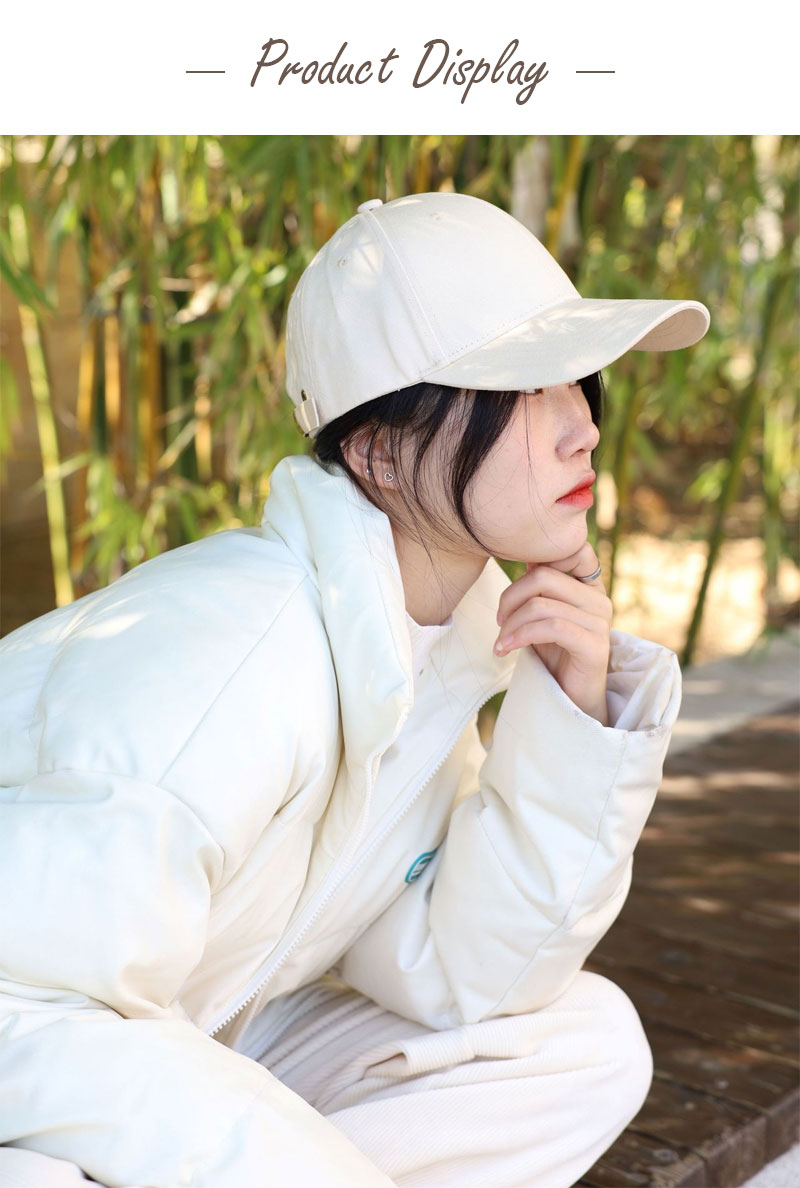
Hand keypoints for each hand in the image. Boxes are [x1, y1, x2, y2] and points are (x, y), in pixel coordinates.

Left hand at [494, 542, 612, 725]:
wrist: (570, 699)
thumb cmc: (554, 655)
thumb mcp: (541, 615)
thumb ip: (538, 586)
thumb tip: (524, 554)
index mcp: (589, 586)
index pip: (572, 549)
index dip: (539, 558)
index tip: (516, 591)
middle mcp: (599, 599)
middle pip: (544, 576)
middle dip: (510, 597)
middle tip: (499, 621)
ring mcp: (600, 622)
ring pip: (541, 604)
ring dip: (511, 624)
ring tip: (501, 643)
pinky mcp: (595, 645)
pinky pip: (551, 627)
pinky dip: (521, 636)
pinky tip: (506, 649)